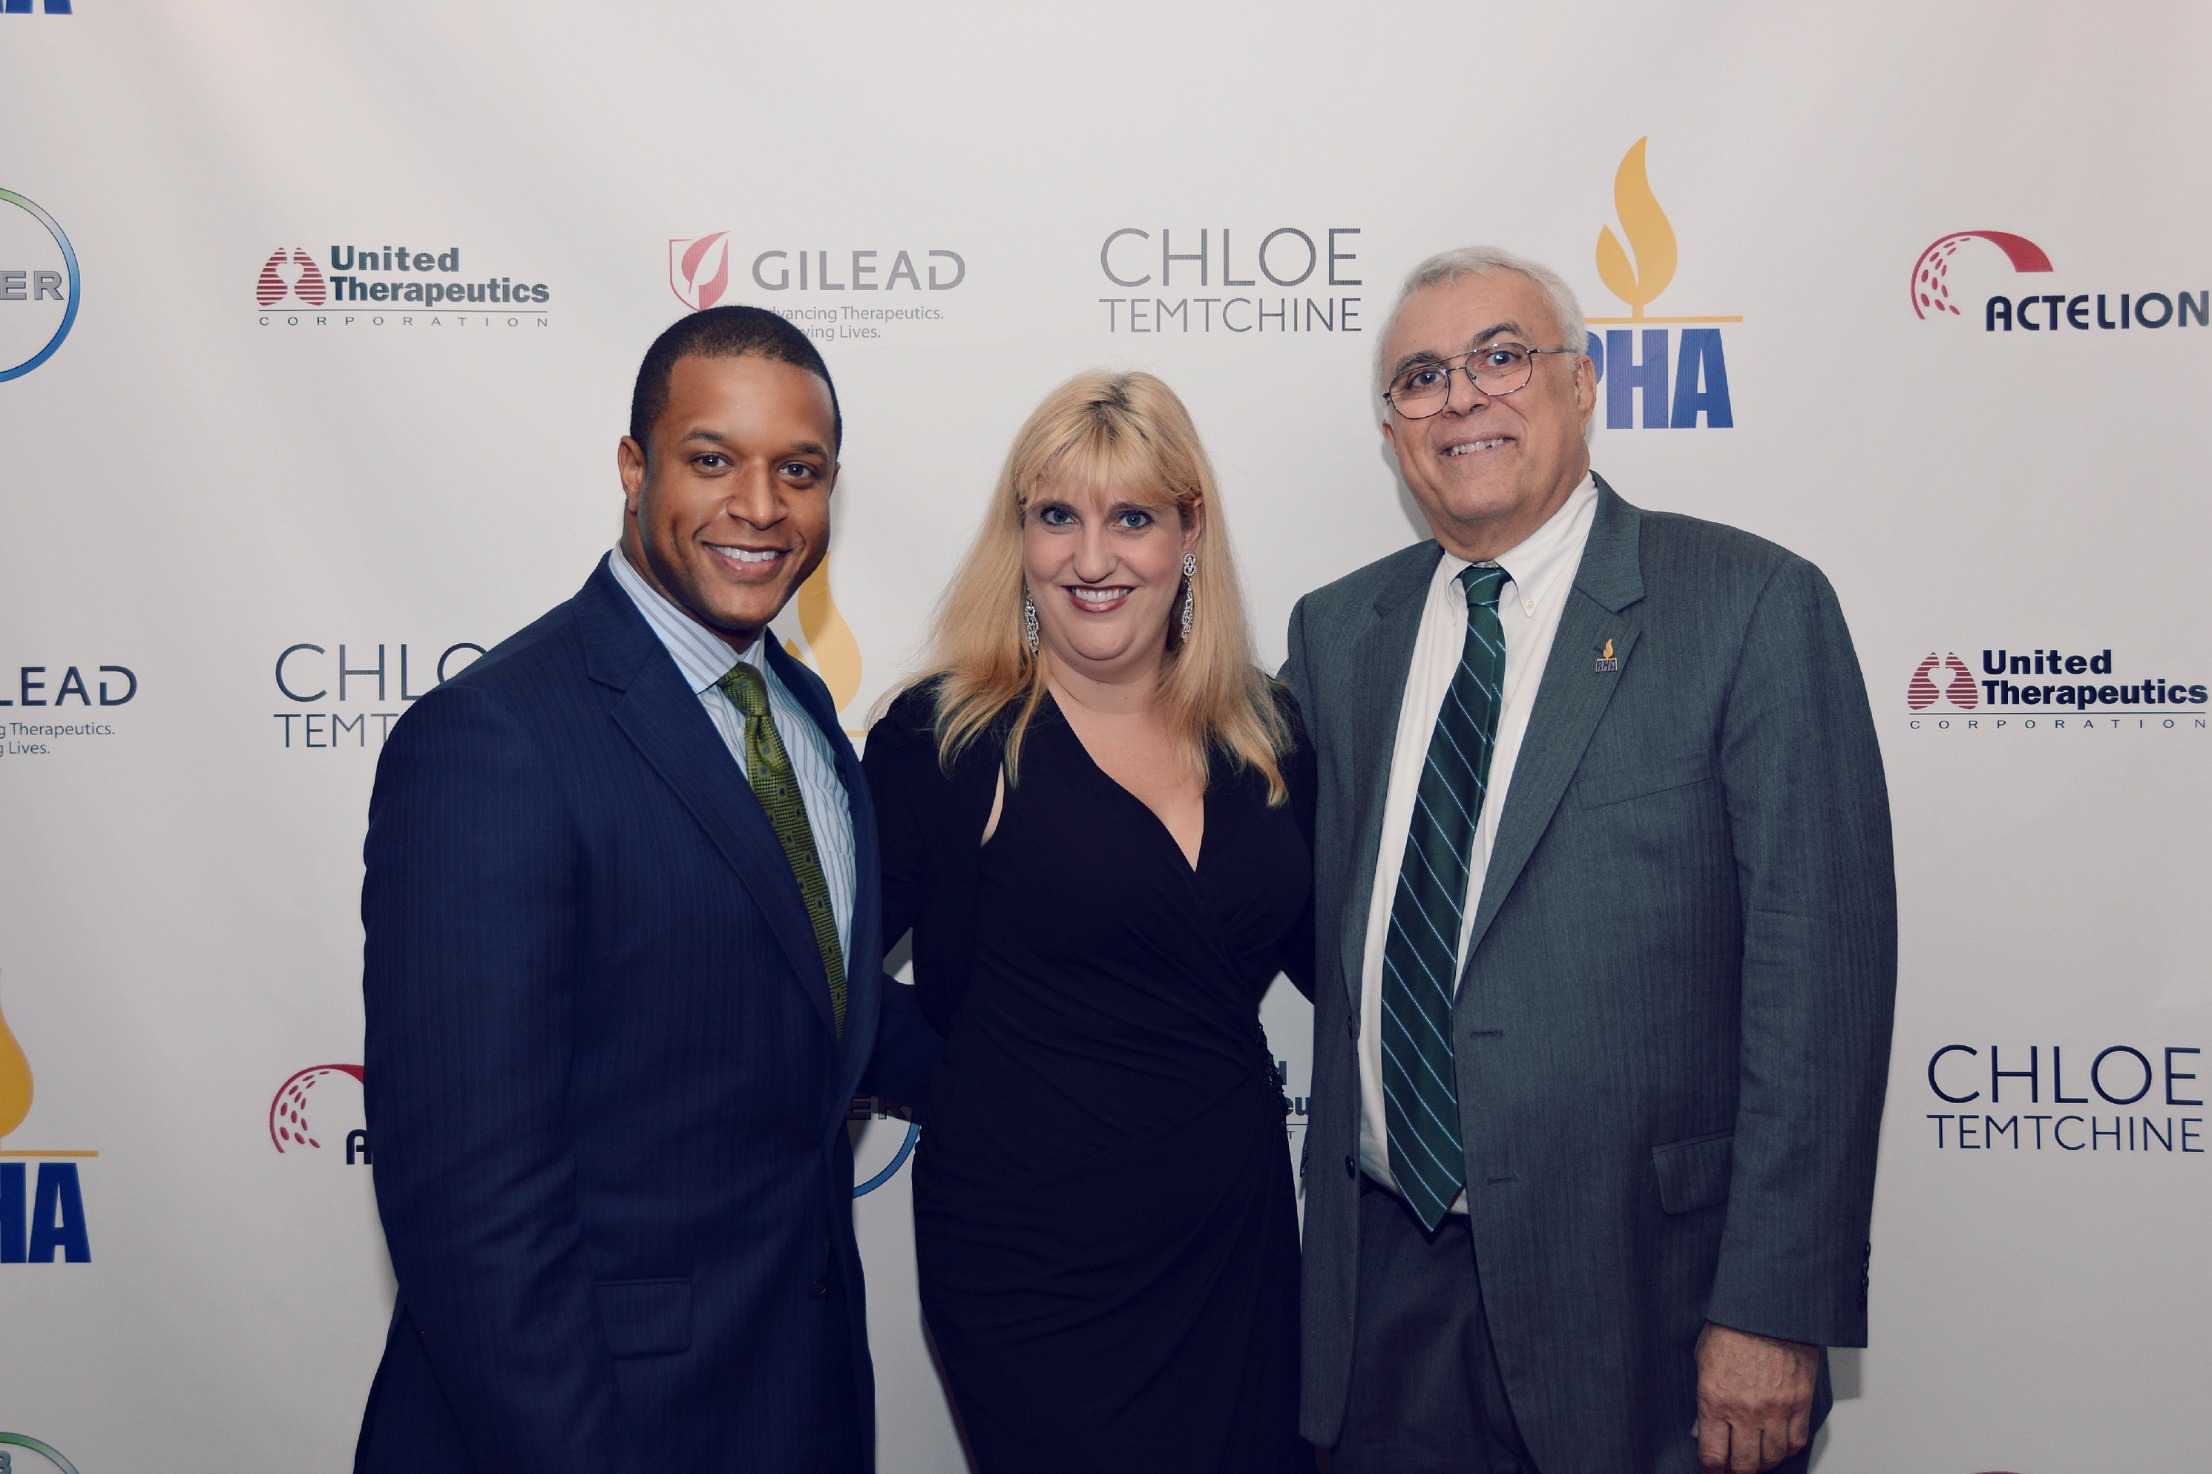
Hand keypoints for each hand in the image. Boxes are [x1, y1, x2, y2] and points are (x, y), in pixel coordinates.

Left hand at [1692, 1322, 1817, 1472]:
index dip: (1712, 1471)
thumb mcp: (1703, 1360)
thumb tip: (1701, 1430)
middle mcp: (1745, 1411)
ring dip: (1763, 1464)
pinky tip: (1779, 1447)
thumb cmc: (1732, 1326)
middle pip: (1744, 1464)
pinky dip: (1788, 1449)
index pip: (1712, 1455)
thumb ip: (1703, 1399)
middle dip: (1737, 1473)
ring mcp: (1775, 1409)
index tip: (1712, 1473)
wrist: (1767, 1307)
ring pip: (1772, 1457)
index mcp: (1714, 1400)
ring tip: (1757, 1462)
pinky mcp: (1800, 1403)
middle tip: (1734, 1471)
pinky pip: (1796, 1440)